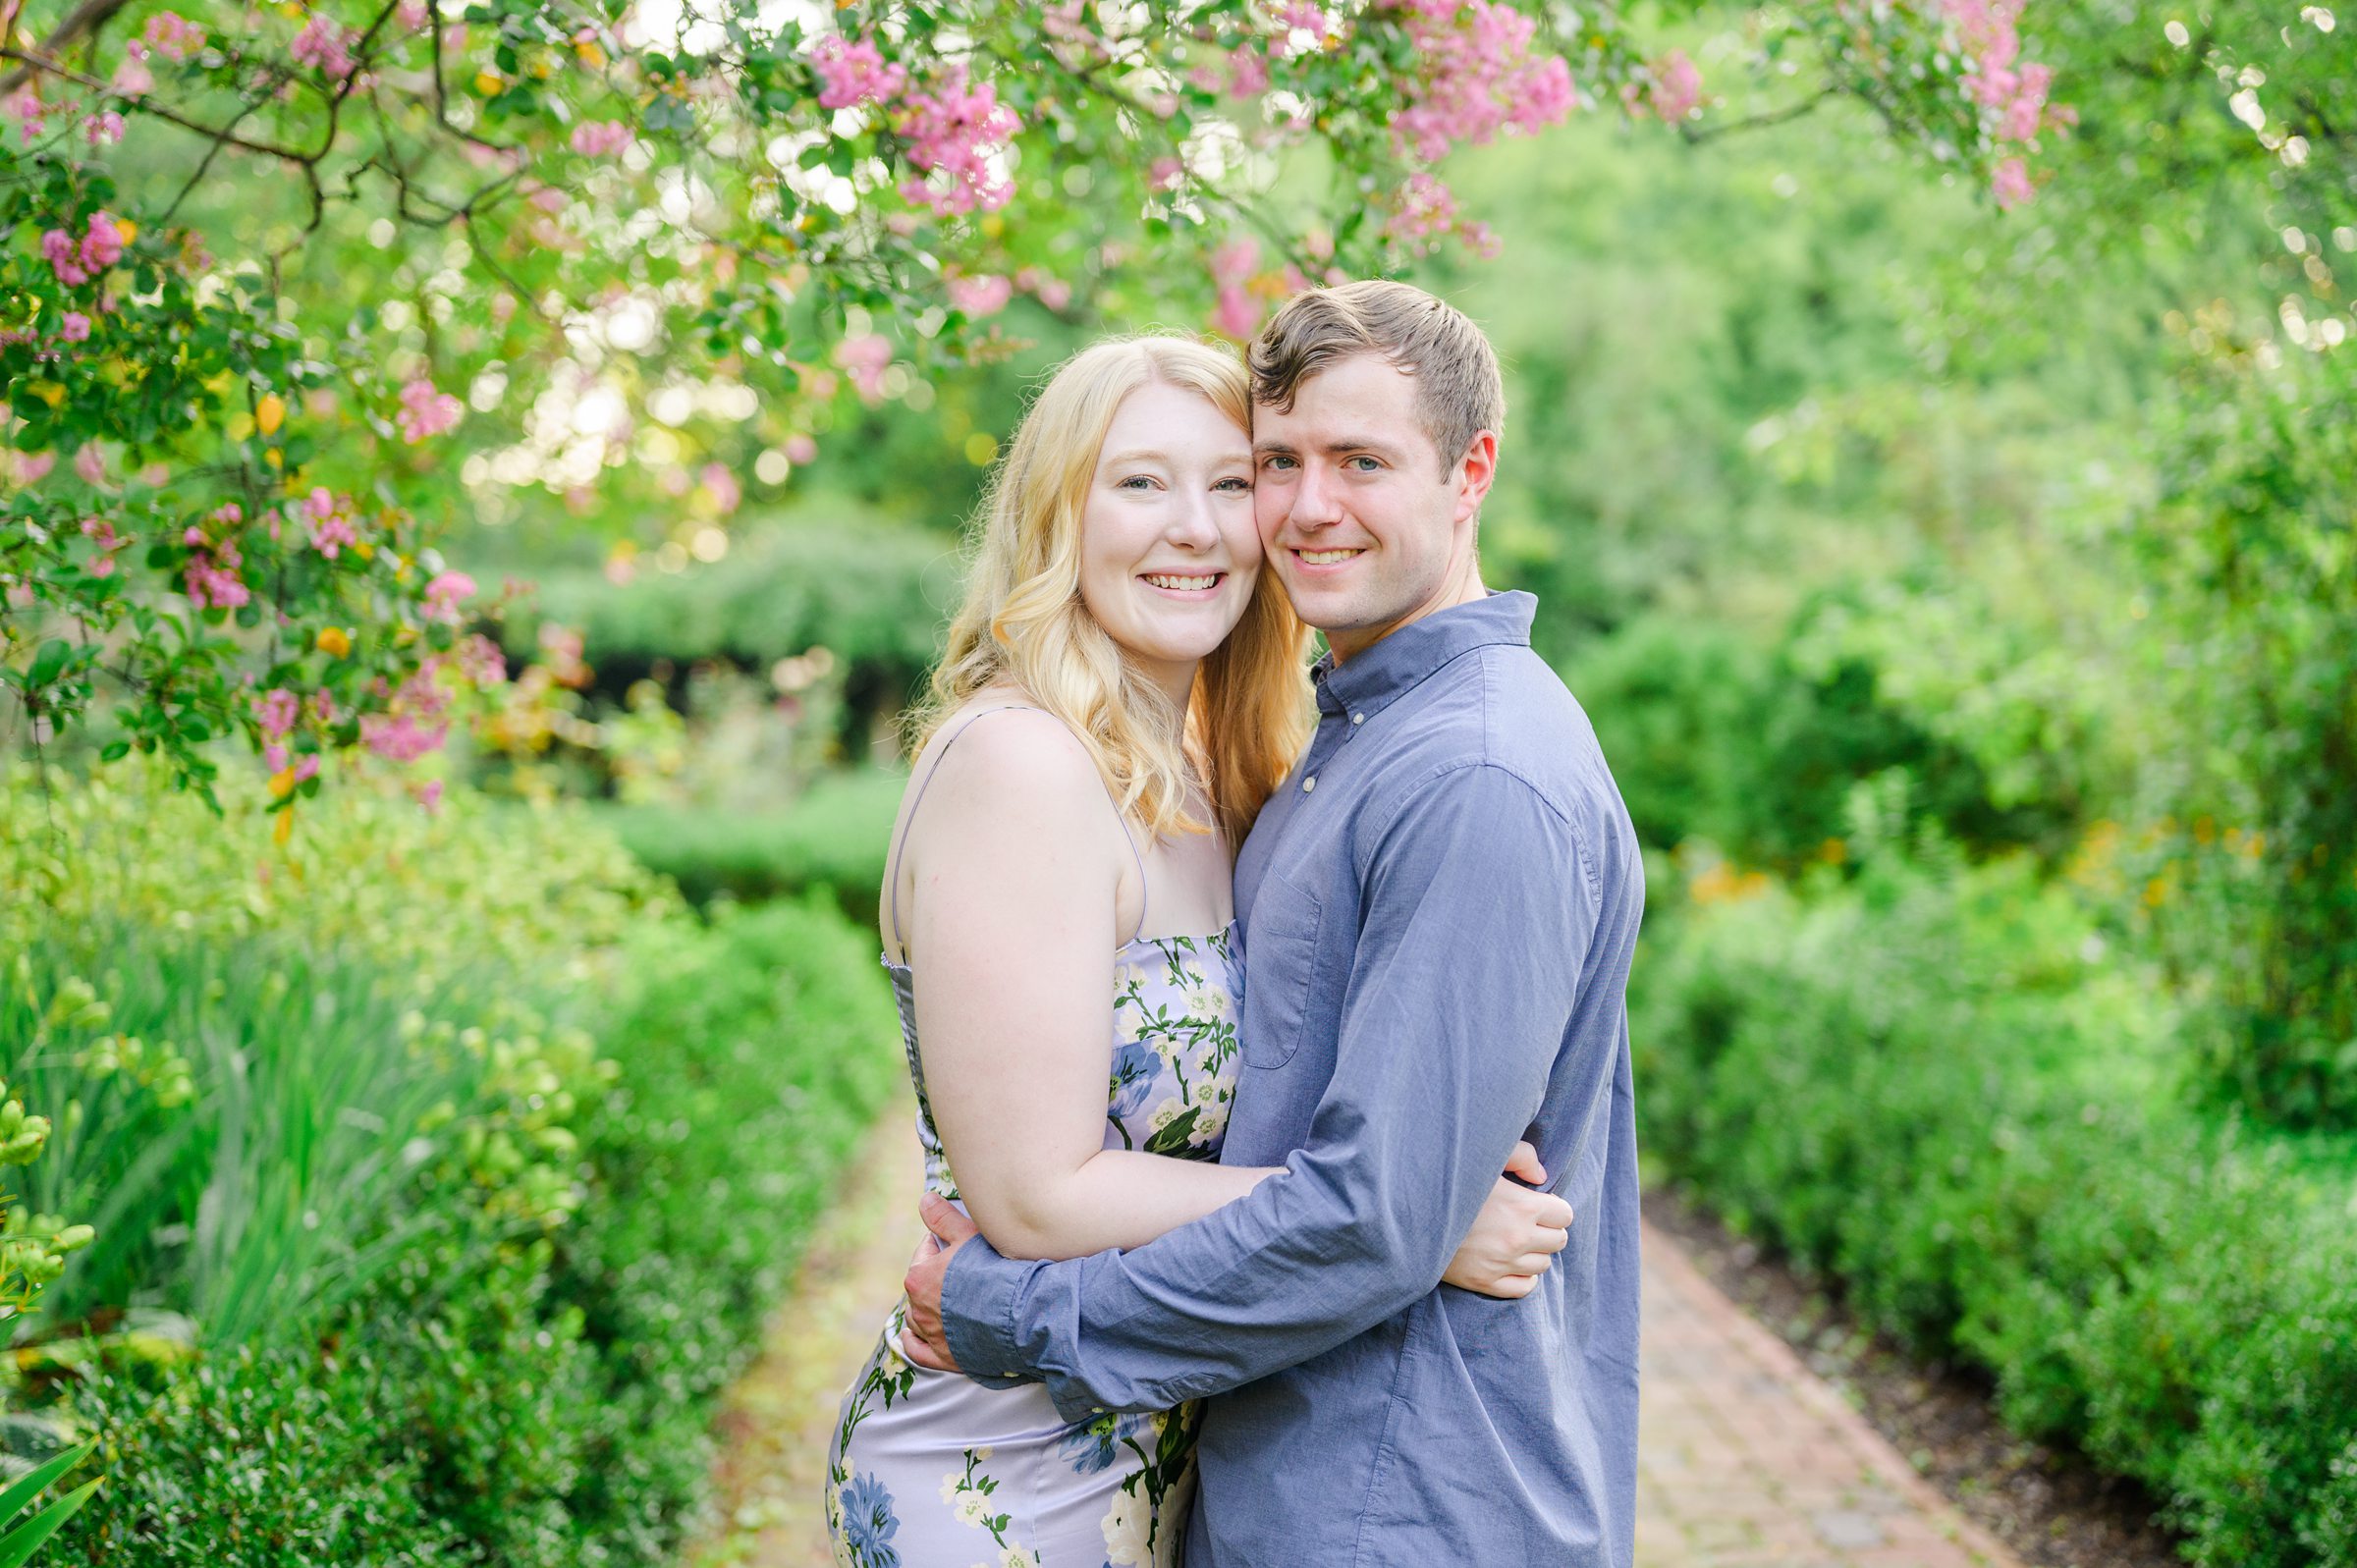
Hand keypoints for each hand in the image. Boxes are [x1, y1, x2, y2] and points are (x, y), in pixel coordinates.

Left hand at [899, 1191, 979, 1371]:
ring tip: (942, 1301)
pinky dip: (914, 1343)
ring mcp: (932, 1336)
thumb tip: (924, 1200)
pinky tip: (912, 1337)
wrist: (1020, 1315)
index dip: (942, 1243)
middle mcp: (919, 1309)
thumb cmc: (995, 1271)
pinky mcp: (946, 1357)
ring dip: (925, 1308)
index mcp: (919, 1277)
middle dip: (935, 1276)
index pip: (925, 1251)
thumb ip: (943, 1218)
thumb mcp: (968, 1235)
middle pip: (921, 1285)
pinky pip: (919, 1351)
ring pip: (917, 1318)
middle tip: (959, 1270)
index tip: (959, 1242)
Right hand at [1442, 1140, 1572, 1298]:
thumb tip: (1542, 1176)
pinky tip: (1508, 1261)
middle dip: (1548, 1229)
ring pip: (1543, 1264)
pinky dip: (1522, 1276)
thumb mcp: (1484, 1158)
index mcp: (1521, 1207)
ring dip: (1534, 1252)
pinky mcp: (1485, 1283)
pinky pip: (1525, 1287)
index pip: (1565, 1214)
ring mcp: (1501, 1264)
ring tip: (1514, 1239)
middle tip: (1527, 1222)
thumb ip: (1520, 1155)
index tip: (1537, 1205)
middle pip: (1559, 1240)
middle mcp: (1517, 1238)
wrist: (1410, 1217)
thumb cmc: (1448, 1181)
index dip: (1554, 1208)